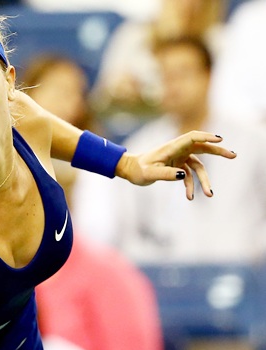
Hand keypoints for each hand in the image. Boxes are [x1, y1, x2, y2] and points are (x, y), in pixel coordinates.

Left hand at [115, 131, 235, 199]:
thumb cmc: (138, 170)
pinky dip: (190, 186)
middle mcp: (178, 150)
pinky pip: (189, 175)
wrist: (131, 171)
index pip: (192, 137)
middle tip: (233, 155)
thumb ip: (166, 174)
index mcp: (172, 147)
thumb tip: (183, 176)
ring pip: (198, 166)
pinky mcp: (178, 166)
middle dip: (218, 152)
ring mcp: (179, 158)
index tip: (220, 140)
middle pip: (202, 148)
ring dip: (204, 180)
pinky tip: (189, 197)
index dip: (207, 137)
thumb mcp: (150, 174)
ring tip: (209, 194)